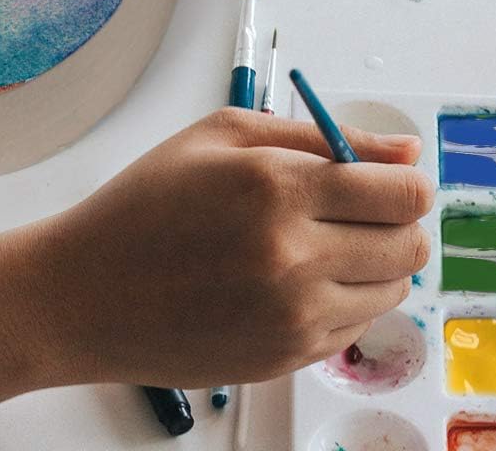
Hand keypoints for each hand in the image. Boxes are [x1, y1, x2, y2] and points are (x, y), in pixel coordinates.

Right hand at [0, 107, 433, 399]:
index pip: (403, 194)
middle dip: (398, 220)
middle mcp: (295, 258)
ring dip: (377, 262)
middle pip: (411, 244)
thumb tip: (405, 151)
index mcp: (279, 188)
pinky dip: (346, 299)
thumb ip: (322, 135)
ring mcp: (292, 318)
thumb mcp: (223, 135)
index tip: (390, 178)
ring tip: (325, 243)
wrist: (85, 294)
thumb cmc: (147, 202)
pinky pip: (357, 327)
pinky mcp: (285, 359)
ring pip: (393, 290)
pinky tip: (300, 278)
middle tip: (359, 208)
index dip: (408, 181)